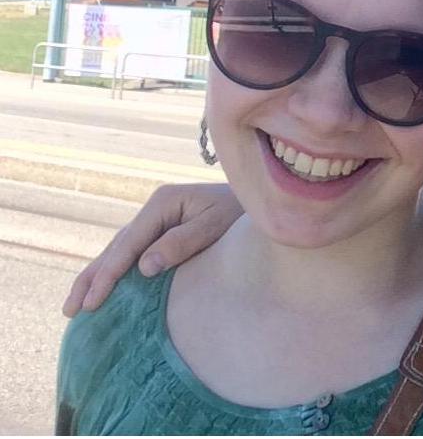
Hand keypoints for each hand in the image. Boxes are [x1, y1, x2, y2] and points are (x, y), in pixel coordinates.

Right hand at [62, 182, 241, 316]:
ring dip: (97, 276)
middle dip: (93, 278)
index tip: (93, 301)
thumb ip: (182, 242)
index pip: (129, 242)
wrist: (260, 203)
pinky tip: (103, 289)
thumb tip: (143, 267)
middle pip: (116, 246)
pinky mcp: (164, 231)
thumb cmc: (241, 214)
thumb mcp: (216, 225)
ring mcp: (158, 219)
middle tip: (72, 311)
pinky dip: (116, 271)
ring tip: (75, 307)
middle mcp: (156, 208)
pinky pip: (133, 252)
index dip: (109, 273)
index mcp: (164, 201)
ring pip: (119, 250)